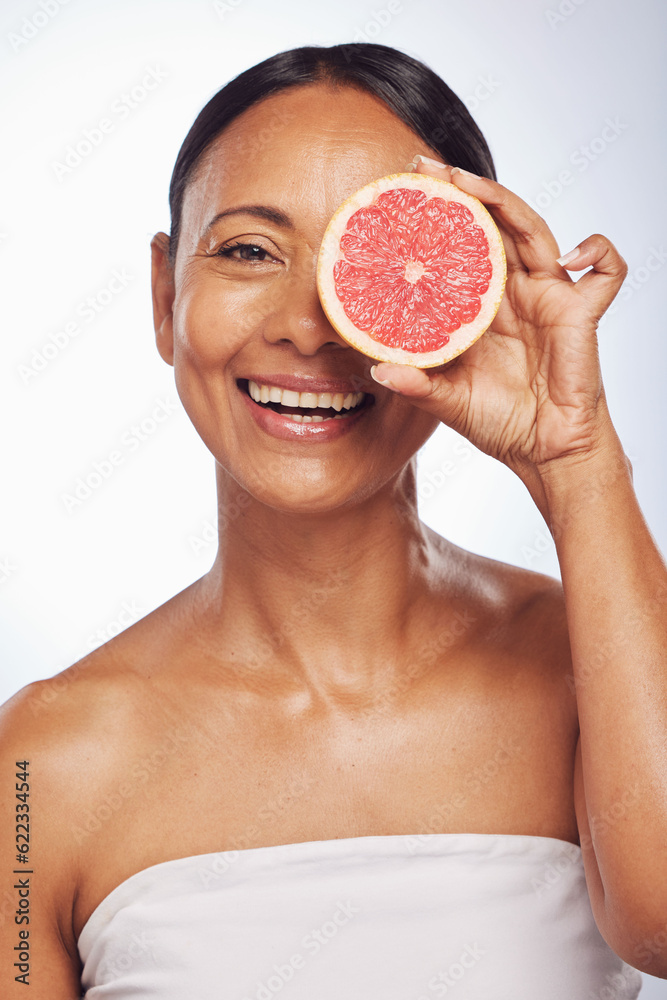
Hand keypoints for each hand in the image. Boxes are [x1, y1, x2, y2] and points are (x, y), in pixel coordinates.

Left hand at [371, 159, 627, 481]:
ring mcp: (548, 296)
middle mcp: (513, 291)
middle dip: (463, 192)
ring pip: (532, 230)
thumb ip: (419, 385)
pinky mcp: (581, 312)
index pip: (458, 247)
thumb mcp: (449, 402)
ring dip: (504, 201)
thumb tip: (377, 371)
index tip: (402, 194)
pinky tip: (575, 254)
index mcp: (480, 306)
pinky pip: (606, 272)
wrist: (543, 451)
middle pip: (492, 225)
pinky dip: (599, 253)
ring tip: (470, 184)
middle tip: (427, 168)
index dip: (436, 220)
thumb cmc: (499, 423)